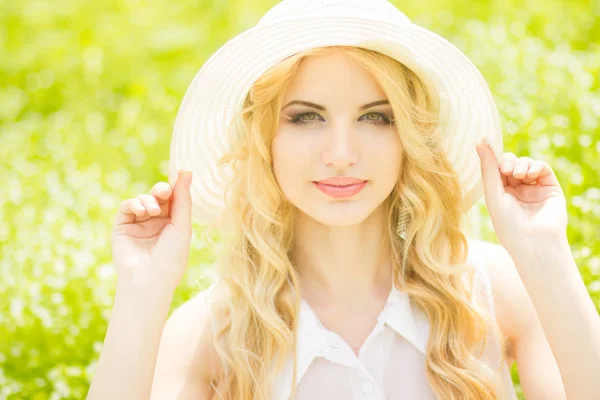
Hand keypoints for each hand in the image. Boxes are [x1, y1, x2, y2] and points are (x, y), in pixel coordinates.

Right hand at [111, 168, 193, 289]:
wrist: (150, 279)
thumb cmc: (172, 256)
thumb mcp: (182, 226)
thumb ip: (183, 199)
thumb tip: (187, 172)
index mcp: (173, 224)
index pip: (174, 200)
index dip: (175, 187)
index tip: (179, 173)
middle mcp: (156, 223)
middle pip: (158, 197)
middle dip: (162, 191)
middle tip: (164, 191)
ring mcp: (139, 225)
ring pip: (142, 200)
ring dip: (148, 200)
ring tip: (152, 210)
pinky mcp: (122, 227)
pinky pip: (127, 207)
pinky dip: (134, 204)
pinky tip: (141, 210)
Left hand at [476, 142, 567, 256]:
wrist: (533, 242)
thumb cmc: (508, 223)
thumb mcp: (493, 194)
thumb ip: (489, 168)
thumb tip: (480, 141)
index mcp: (500, 193)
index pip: (496, 169)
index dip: (494, 161)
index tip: (491, 157)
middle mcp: (517, 190)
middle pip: (511, 163)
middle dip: (508, 161)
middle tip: (507, 170)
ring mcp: (534, 188)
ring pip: (526, 163)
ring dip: (521, 164)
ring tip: (518, 175)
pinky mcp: (550, 188)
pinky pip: (543, 168)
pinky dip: (536, 165)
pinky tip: (530, 174)